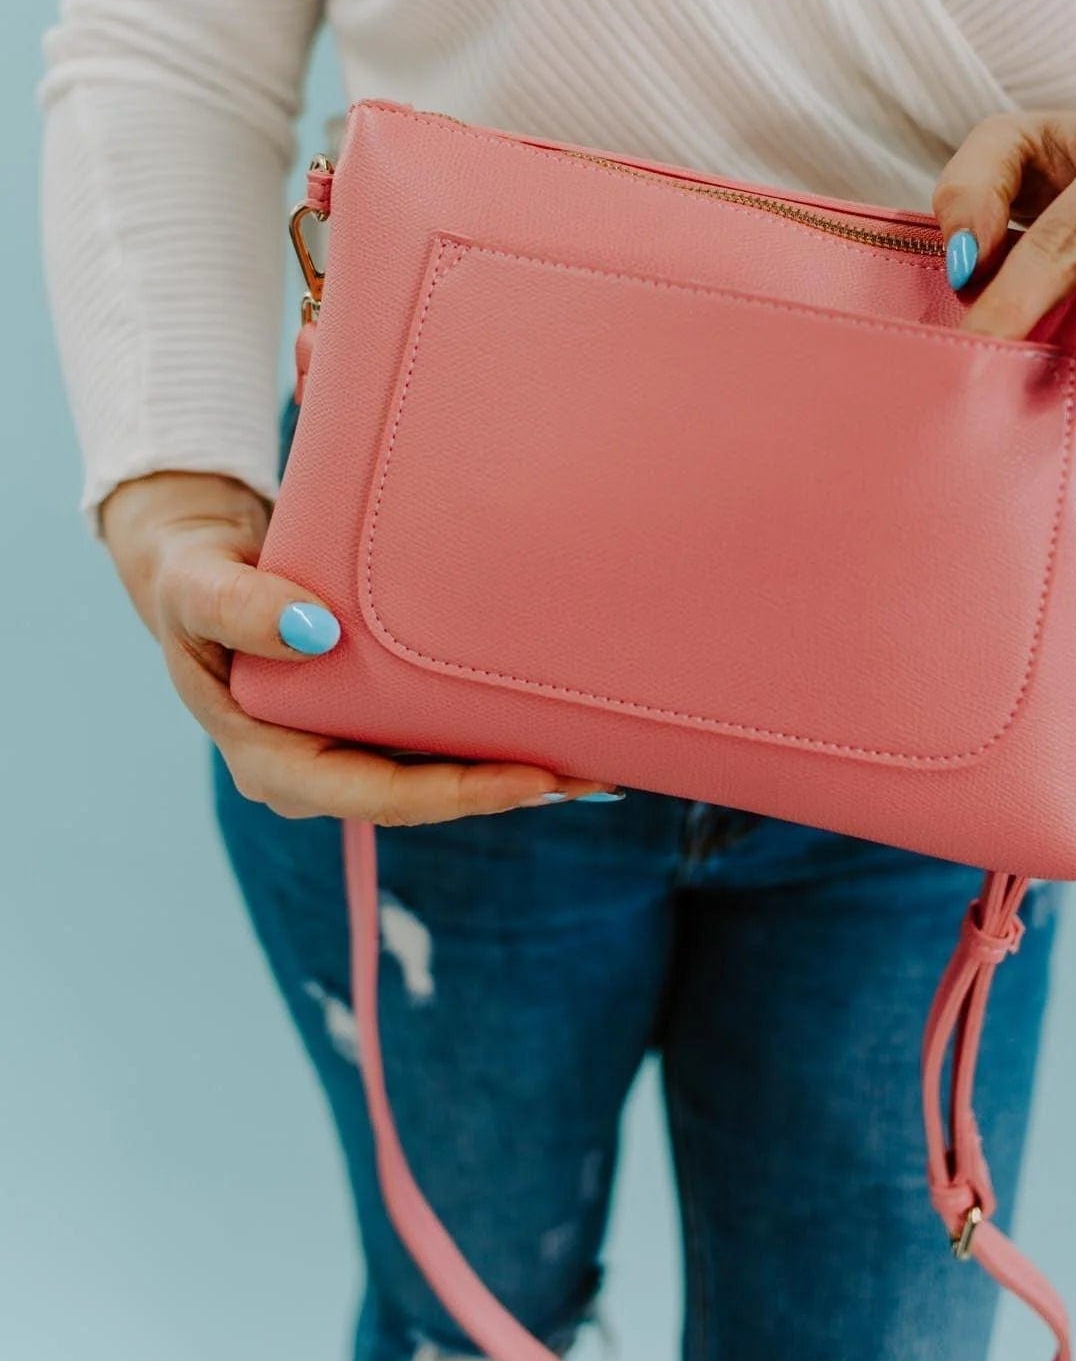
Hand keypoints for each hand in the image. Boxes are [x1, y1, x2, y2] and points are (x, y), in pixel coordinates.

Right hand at [101, 470, 618, 821]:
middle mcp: (312, 771)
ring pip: (436, 778)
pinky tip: (557, 732)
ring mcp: (343, 750)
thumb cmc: (194, 576)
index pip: (376, 796)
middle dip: (504, 793)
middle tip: (592, 775)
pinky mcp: (368, 722)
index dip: (456, 794)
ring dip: (512, 774)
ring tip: (597, 762)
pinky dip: (491, 739)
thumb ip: (240, 606)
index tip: (531, 777)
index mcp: (269, 761)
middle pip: (421, 799)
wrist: (200, 561)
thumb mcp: (199, 587)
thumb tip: (315, 631)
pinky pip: (435, 743)